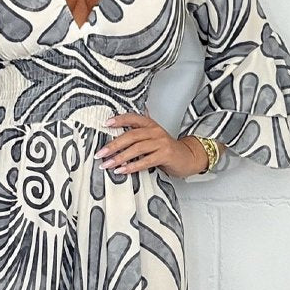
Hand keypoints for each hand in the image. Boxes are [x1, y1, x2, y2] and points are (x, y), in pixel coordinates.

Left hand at [95, 112, 209, 177]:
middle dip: (114, 144)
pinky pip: (145, 161)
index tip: (105, 124)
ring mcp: (161, 143)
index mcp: (150, 125)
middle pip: (131, 135)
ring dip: (120, 157)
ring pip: (137, 148)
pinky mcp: (165, 155)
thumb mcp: (152, 138)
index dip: (119, 120)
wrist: (188, 157)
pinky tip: (122, 171)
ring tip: (108, 164)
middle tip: (101, 153)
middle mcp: (155, 131)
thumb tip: (117, 133)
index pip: (133, 118)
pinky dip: (132, 166)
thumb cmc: (167, 149)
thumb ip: (138, 134)